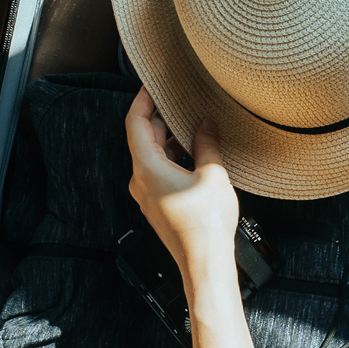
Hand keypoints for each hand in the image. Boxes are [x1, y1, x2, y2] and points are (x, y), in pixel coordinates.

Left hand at [124, 88, 237, 274]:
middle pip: (143, 138)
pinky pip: (159, 172)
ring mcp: (147, 194)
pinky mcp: (157, 204)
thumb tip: (205, 124)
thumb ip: (206, 144)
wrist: (204, 262)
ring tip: (191, 124)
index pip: (135, 123)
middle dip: (160, 117)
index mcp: (147, 168)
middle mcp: (141, 180)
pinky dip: (172, 156)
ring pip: (152, 156)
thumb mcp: (213, 175)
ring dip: (169, 138)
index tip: (153, 85)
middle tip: (177, 99)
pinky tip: (193, 153)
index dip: (143, 100)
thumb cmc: (206, 224)